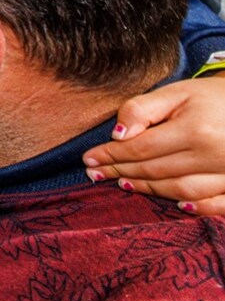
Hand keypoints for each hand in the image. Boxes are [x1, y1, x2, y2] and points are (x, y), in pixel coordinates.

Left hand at [82, 75, 224, 214]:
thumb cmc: (213, 97)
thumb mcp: (177, 92)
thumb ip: (143, 109)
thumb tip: (118, 135)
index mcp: (194, 130)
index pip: (141, 148)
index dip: (111, 155)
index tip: (88, 159)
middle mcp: (212, 155)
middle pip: (156, 170)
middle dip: (121, 172)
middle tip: (95, 174)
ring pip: (180, 190)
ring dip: (149, 190)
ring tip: (122, 184)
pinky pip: (220, 204)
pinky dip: (200, 208)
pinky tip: (179, 206)